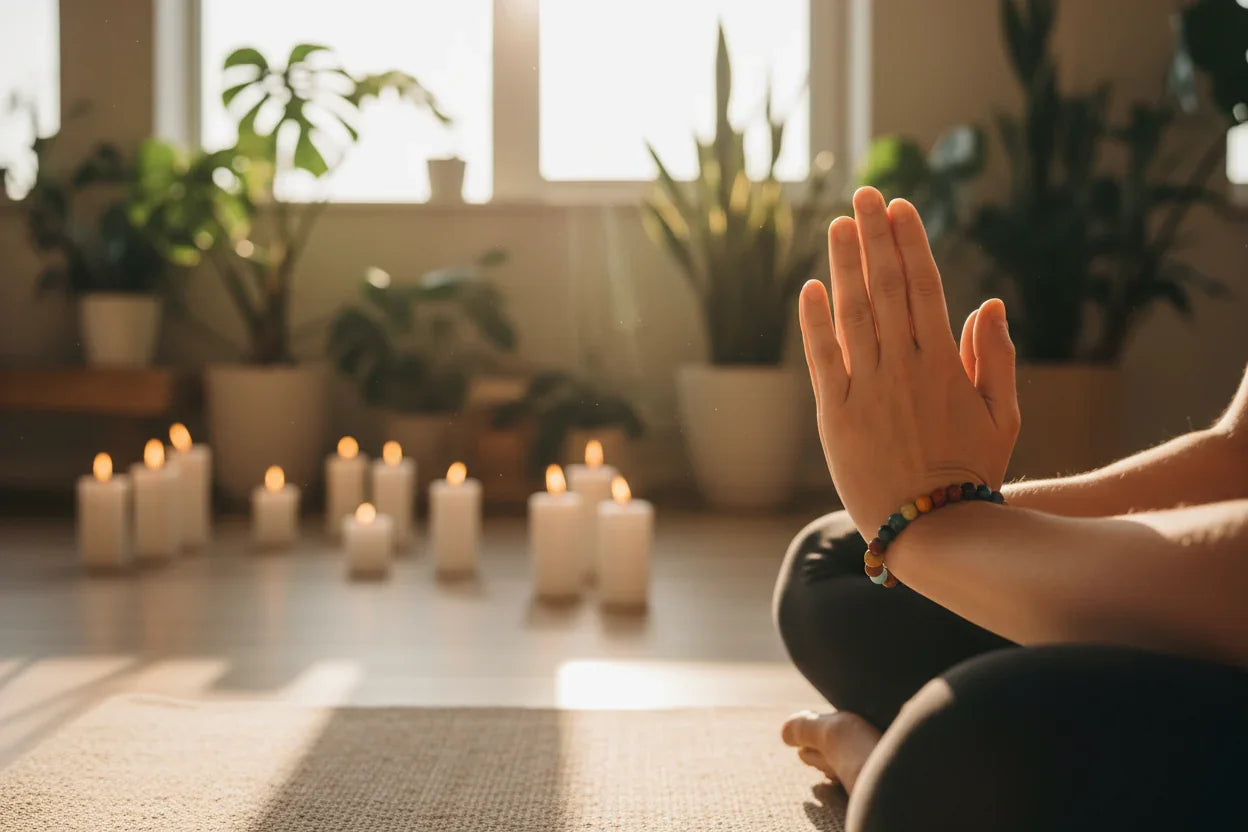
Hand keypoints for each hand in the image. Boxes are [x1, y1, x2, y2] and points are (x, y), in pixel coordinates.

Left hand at [799, 187, 1019, 537]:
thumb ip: (994, 358)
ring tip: (838, 225)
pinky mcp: (835, 415)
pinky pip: (823, 359)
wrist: (932, 530)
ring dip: (844, 265)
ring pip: (853, 314)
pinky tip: (810, 287)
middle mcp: (903, 368)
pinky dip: (815, 322)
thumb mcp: (1001, 416)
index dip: (910, 244)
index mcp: (944, 364)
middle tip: (863, 196)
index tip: (899, 208)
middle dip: (874, 238)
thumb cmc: (970, 472)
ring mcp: (867, 389)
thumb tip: (987, 304)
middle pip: (886, 289)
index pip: (924, 288)